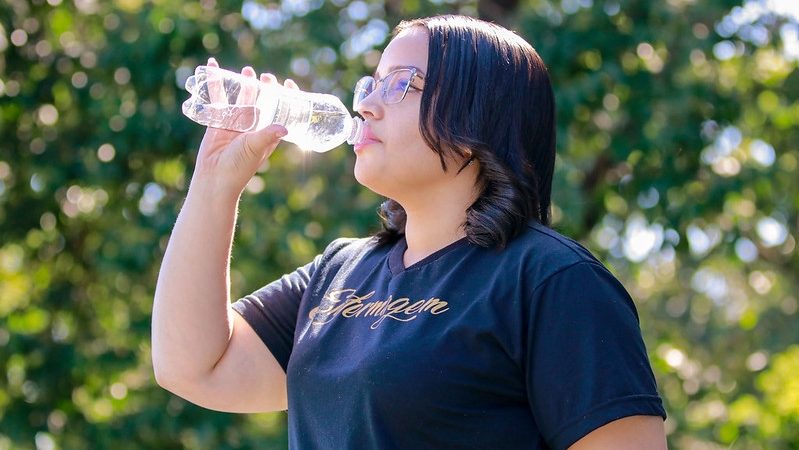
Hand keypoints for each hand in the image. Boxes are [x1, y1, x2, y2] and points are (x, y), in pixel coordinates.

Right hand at [192, 58, 300, 194]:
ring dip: (243, 84)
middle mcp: (253, 127)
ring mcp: (235, 123)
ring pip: (240, 98)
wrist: (214, 178)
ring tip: (247, 69)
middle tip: (265, 76)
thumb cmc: (239, 166)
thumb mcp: (256, 148)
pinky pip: (217, 99)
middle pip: (261, 101)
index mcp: (267, 133)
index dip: (285, 97)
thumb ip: (267, 135)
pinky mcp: (218, 121)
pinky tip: (213, 68)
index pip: (280, 111)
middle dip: (264, 88)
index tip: (288, 83)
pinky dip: (215, 84)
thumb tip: (286, 128)